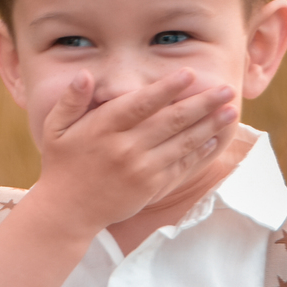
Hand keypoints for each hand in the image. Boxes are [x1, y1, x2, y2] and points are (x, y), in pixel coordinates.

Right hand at [33, 69, 237, 237]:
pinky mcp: (150, 188)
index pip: (140, 104)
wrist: (67, 211)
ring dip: (209, 126)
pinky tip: (214, 140)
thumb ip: (71, 100)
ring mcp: (140, 170)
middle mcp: (125, 148)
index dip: (167, 89)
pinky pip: (180, 167)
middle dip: (202, 104)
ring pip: (181, 144)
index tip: (189, 75)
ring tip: (230, 112)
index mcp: (103, 128)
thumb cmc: (62, 165)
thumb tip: (86, 75)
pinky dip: (199, 153)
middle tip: (226, 89)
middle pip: (170, 121)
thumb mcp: (56, 128)